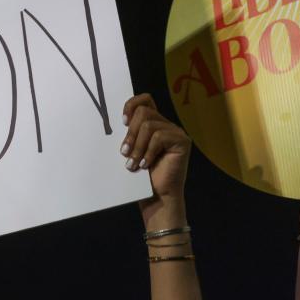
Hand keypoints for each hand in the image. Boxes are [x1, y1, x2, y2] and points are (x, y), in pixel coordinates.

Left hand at [121, 94, 190, 221]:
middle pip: (144, 112)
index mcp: (154, 124)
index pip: (145, 100)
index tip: (122, 122)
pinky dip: (149, 152)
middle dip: (131, 133)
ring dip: (137, 146)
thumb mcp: (131, 151)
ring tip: (133, 164)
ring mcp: (176, 132)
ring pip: (149, 125)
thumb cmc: (142, 178)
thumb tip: (116, 121)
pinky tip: (146, 165)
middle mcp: (166, 125)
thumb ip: (129, 135)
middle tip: (124, 153)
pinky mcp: (182, 142)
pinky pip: (159, 137)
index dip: (131, 105)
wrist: (157, 198)